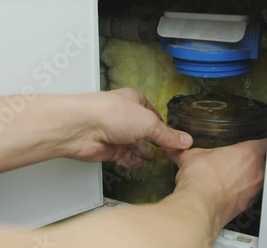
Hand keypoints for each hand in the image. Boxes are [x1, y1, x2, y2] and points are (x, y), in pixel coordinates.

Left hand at [65, 88, 192, 167]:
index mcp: (135, 100)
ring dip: (144, 152)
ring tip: (157, 159)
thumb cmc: (109, 113)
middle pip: (145, 130)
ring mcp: (116, 133)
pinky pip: (124, 156)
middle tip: (170, 151)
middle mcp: (125, 115)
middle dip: (156, 140)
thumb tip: (185, 140)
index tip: (178, 138)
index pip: (155, 114)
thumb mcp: (148, 122)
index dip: (166, 127)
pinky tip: (140, 165)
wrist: (81, 128)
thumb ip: (167, 135)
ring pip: (135, 144)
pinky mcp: (109, 149)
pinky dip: (132, 161)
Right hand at [166, 140, 266, 225]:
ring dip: (250, 177)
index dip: (260, 141)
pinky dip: (243, 193)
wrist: (199, 206)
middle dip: (254, 159)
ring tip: (234, 175)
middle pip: (265, 161)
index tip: (254, 141)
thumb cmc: (201, 181)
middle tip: (240, 158)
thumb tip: (176, 150)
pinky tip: (229, 192)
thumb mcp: (190, 157)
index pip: (265, 142)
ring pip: (259, 179)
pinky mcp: (248, 206)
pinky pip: (250, 195)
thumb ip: (186, 151)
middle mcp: (257, 171)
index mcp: (249, 153)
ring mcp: (255, 190)